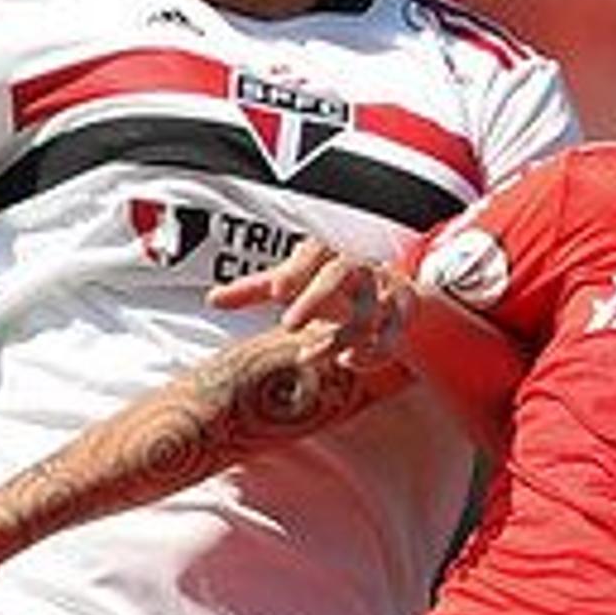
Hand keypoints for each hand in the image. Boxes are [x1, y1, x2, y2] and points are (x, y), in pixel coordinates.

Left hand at [213, 240, 403, 357]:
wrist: (390, 292)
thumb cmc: (331, 287)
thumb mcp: (295, 285)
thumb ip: (255, 291)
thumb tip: (211, 300)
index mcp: (330, 255)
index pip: (315, 251)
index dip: (296, 269)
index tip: (276, 290)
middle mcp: (359, 267)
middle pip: (340, 273)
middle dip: (314, 299)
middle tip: (287, 326)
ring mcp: (385, 289)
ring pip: (366, 312)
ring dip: (338, 336)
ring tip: (308, 355)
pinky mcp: (404, 313)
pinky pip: (392, 334)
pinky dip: (372, 351)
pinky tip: (348, 362)